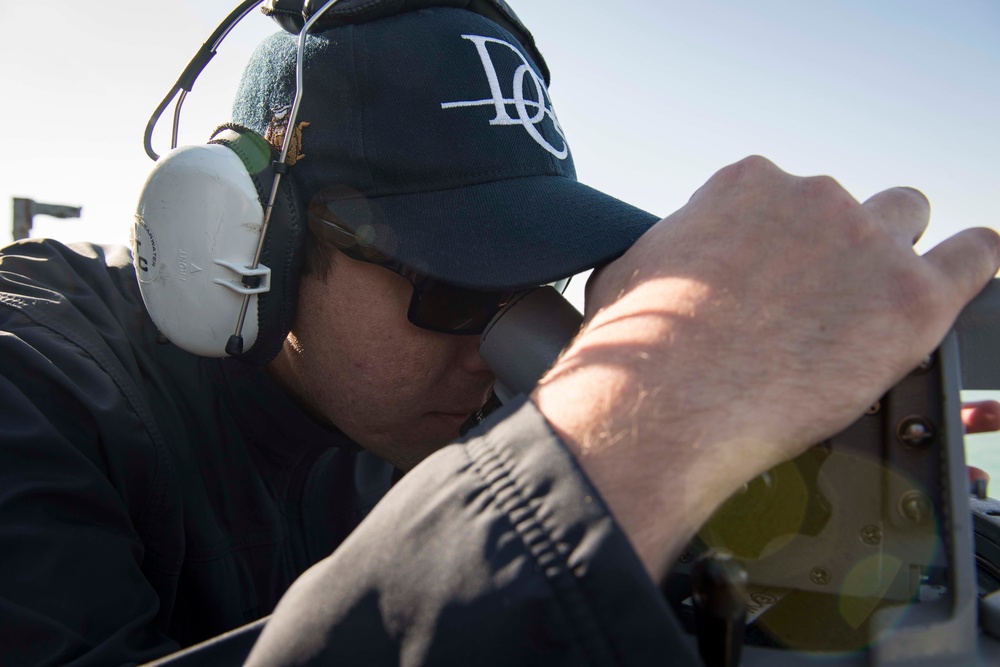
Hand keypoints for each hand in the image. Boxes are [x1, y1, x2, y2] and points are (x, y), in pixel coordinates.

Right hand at [533, 156, 999, 580]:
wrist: (664, 400)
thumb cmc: (639, 345)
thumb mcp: (632, 268)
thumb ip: (677, 248)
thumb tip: (676, 260)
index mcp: (746, 185)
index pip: (783, 195)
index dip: (780, 241)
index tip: (773, 276)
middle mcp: (812, 197)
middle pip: (849, 206)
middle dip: (839, 245)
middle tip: (816, 301)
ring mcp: (866, 242)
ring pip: (909, 221)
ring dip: (896, 256)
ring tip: (877, 302)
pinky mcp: (911, 297)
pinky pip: (973, 257)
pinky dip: (970, 266)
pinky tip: (961, 278)